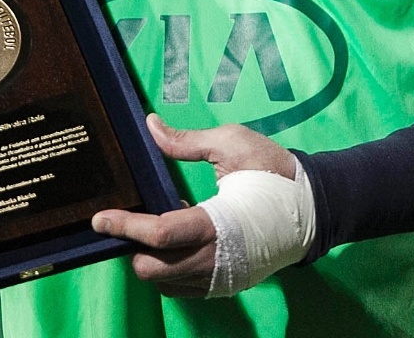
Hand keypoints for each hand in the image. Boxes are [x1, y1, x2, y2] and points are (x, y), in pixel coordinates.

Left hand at [92, 114, 302, 297]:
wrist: (313, 207)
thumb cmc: (273, 170)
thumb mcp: (232, 144)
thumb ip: (186, 142)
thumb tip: (150, 125)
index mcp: (217, 224)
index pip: (158, 234)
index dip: (124, 226)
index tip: (99, 218)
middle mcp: (216, 259)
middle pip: (153, 269)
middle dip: (133, 248)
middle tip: (130, 222)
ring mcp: (221, 276)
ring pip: (164, 283)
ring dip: (151, 259)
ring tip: (158, 228)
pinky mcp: (225, 283)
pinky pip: (182, 288)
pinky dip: (169, 268)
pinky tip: (177, 240)